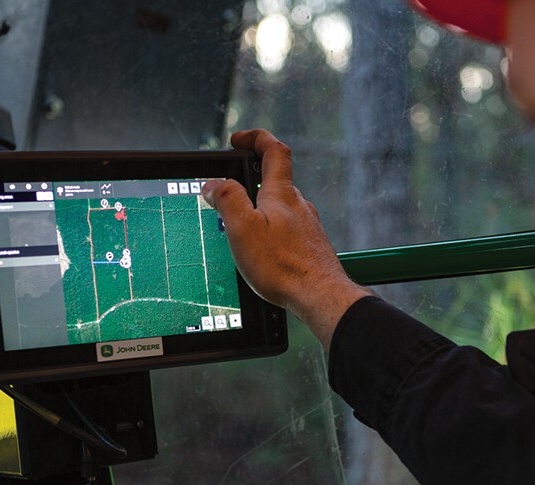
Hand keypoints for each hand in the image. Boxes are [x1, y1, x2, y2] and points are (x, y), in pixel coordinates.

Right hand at [202, 129, 370, 347]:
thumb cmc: (282, 265)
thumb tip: (214, 183)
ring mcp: (307, 226)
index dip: (256, 138)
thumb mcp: (242, 228)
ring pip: (281, 208)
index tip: (237, 140)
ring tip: (241, 230)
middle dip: (250, 181)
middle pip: (276, 179)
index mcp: (281, 194)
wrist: (320, 296)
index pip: (273, 150)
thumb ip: (227, 200)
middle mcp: (298, 205)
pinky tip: (263, 252)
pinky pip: (287, 231)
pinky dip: (271, 232)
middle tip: (229, 193)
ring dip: (260, 210)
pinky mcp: (311, 247)